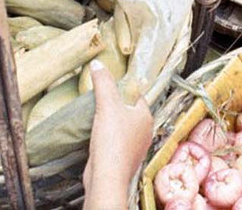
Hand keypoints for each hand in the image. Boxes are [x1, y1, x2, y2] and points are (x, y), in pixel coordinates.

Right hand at [82, 61, 151, 209]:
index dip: (123, 87)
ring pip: (122, 126)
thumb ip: (103, 82)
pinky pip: (115, 141)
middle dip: (115, 104)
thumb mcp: (106, 104)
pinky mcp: (122, 158)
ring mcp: (134, 146)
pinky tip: (95, 133)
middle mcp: (143, 132)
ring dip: (109, 121)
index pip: (136, 95)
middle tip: (100, 97)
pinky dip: (106, 136)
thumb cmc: (112, 141)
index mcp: (146, 117)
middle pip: (129, 110)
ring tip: (95, 114)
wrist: (106, 176)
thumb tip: (97, 64)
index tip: (110, 82)